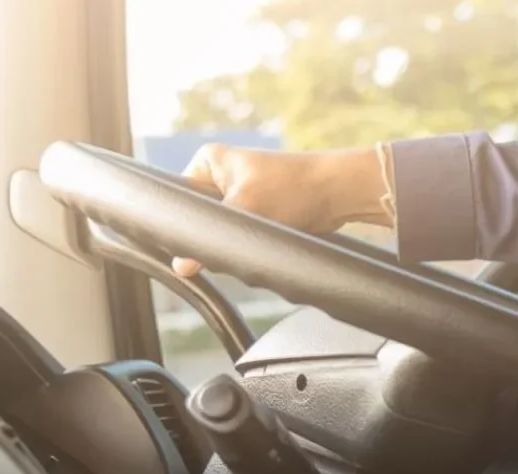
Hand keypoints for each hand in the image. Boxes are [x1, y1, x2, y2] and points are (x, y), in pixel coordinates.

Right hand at [172, 143, 392, 276]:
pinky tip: (256, 247)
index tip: (188, 244)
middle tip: (226, 241)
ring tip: (248, 239)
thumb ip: (210, 238)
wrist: (339, 193)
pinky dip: (246, 244)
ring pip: (221, 230)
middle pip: (199, 218)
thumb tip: (181, 267)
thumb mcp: (244, 210)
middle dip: (210, 235)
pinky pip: (240, 235)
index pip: (178, 198)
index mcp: (208, 162)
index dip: (182, 223)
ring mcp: (239, 196)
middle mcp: (220, 177)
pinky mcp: (258, 214)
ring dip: (231, 241)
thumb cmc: (293, 189)